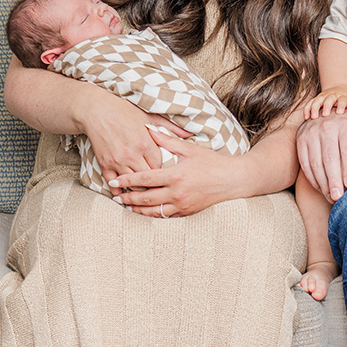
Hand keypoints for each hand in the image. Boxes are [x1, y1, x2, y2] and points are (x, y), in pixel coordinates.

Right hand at [81, 93, 190, 186]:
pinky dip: (120, 190)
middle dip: (155, 184)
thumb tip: (190, 133)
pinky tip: (126, 193)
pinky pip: (113, 184)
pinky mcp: (105, 164)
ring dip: (139, 189)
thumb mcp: (150, 116)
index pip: (160, 167)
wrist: (97, 111)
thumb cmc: (125, 111)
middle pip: (148, 179)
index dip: (164, 172)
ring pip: (133, 185)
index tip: (168, 174)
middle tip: (161, 188)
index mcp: (146, 143)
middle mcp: (132, 154)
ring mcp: (118, 161)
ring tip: (146, 192)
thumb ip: (170, 128)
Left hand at [109, 126, 239, 216]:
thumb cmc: (212, 162)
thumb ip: (166, 141)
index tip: (115, 180)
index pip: (144, 179)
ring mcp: (182, 205)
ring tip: (126, 206)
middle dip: (128, 198)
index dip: (127, 180)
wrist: (232, 180)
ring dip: (137, 209)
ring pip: (153, 211)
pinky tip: (145, 211)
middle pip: (145, 198)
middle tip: (116, 196)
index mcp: (175, 175)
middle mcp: (177, 193)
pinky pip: (164, 216)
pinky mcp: (187, 212)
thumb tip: (148, 129)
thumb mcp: (189, 149)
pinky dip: (152, 214)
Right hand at [296, 108, 346, 201]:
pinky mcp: (301, 140)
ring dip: (323, 183)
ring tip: (331, 197)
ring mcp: (311, 133)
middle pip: (330, 158)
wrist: (326, 110)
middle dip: (334, 180)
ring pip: (315, 162)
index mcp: (345, 126)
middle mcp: (327, 127)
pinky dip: (312, 178)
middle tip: (338, 198)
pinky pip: (305, 162)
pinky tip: (321, 188)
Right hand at [304, 85, 346, 120]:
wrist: (340, 89)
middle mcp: (333, 95)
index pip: (343, 100)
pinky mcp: (317, 98)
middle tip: (324, 114)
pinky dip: (307, 109)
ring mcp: (324, 96)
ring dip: (315, 108)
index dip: (341, 105)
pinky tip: (306, 117)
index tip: (339, 112)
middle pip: (329, 99)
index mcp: (344, 97)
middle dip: (326, 106)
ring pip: (318, 100)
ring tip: (313, 117)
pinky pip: (310, 102)